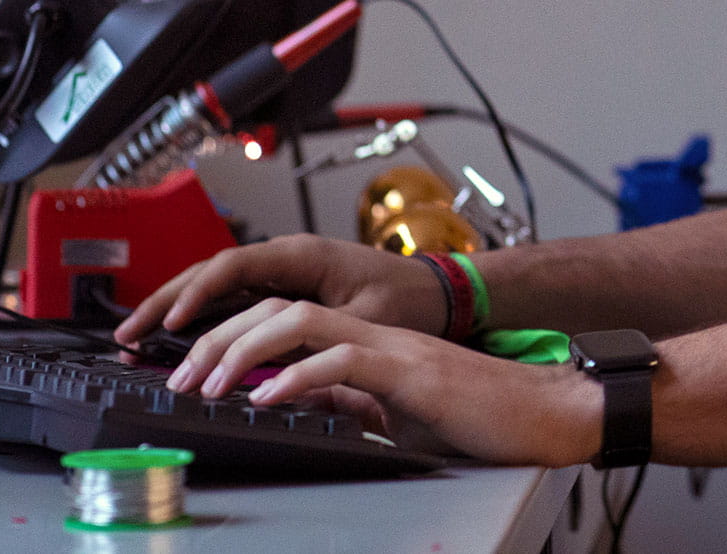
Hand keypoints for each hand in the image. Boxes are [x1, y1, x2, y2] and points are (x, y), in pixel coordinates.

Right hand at [114, 234, 445, 347]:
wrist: (434, 292)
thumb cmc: (406, 299)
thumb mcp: (362, 321)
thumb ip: (317, 337)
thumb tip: (275, 364)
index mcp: (301, 254)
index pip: (233, 265)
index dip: (197, 293)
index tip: (171, 322)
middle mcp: (285, 257)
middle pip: (210, 272)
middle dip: (165, 300)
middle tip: (127, 334)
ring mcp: (281, 272)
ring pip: (214, 285)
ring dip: (174, 308)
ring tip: (135, 337)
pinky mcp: (282, 289)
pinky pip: (231, 297)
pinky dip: (200, 314)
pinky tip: (174, 337)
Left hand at [165, 297, 600, 466]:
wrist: (547, 413)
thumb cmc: (486, 416)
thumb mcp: (400, 412)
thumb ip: (356, 401)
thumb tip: (308, 403)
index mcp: (367, 343)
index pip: (284, 320)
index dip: (231, 339)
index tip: (191, 371)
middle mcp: (374, 333)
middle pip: (278, 310)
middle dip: (217, 340)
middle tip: (178, 377)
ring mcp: (391, 347)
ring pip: (300, 321)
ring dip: (243, 351)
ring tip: (206, 383)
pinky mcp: (411, 370)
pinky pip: (343, 360)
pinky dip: (297, 377)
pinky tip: (267, 397)